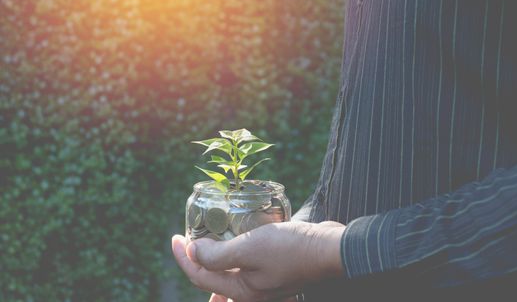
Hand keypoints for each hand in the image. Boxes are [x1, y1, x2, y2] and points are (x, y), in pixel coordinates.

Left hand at [172, 221, 344, 301]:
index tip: (175, 236)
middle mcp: (251, 291)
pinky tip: (238, 240)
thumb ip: (218, 254)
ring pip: (229, 273)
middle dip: (196, 264)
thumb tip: (192, 252)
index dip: (182, 257)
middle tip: (188, 241)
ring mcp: (264, 282)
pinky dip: (235, 255)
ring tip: (208, 244)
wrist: (330, 248)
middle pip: (213, 280)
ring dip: (215, 261)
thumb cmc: (292, 249)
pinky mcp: (274, 270)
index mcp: (243, 291)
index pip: (201, 276)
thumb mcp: (250, 249)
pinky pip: (246, 265)